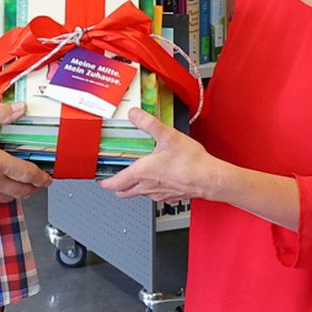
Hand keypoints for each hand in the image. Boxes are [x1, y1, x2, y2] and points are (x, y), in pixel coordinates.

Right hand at [0, 102, 51, 202]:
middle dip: (32, 188)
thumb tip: (21, 109)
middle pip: (20, 192)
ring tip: (20, 184)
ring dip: (17, 192)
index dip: (40, 177)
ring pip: (6, 198)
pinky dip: (0, 194)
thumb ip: (2, 114)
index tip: (47, 178)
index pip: (26, 174)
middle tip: (38, 182)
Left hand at [99, 109, 216, 203]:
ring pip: (139, 195)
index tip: (100, 180)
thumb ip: (148, 123)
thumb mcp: (167, 135)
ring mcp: (159, 194)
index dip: (104, 182)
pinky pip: (155, 196)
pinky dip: (152, 190)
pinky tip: (159, 179)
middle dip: (117, 186)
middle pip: (123, 193)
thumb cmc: (191, 162)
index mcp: (142, 173)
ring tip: (136, 175)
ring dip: (134, 188)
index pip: (115, 183)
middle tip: (114, 178)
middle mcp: (148, 187)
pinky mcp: (171, 197)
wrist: (210, 179)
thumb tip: (134, 114)